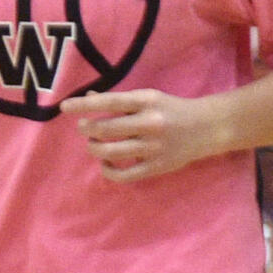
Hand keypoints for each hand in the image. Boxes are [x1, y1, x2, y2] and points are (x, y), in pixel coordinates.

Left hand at [60, 88, 225, 182]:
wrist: (208, 127)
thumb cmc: (173, 109)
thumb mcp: (149, 97)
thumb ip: (119, 101)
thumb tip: (87, 98)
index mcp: (147, 102)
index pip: (109, 102)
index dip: (83, 105)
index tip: (64, 107)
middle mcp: (150, 123)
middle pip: (105, 130)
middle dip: (87, 129)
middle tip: (84, 129)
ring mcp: (153, 147)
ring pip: (110, 152)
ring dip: (94, 148)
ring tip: (94, 144)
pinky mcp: (156, 166)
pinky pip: (123, 175)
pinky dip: (108, 171)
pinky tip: (106, 163)